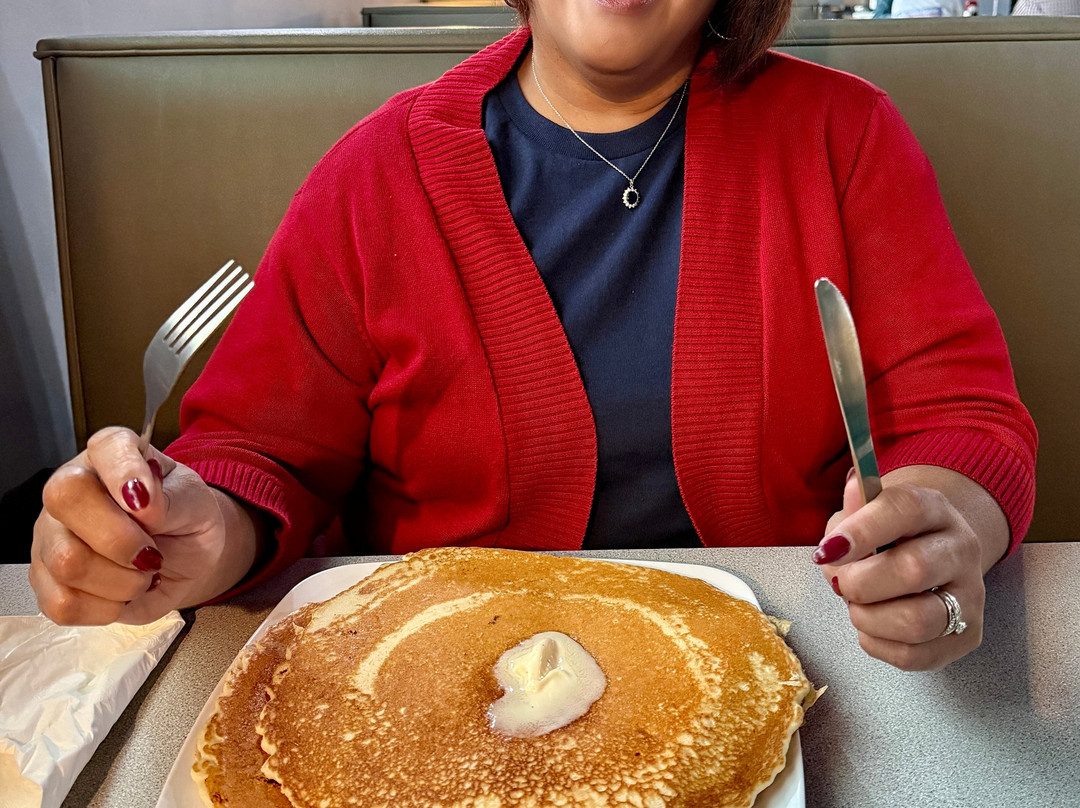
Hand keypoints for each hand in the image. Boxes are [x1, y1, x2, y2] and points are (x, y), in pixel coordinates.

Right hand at [30, 427, 230, 624]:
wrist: (189, 559)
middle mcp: (70, 489)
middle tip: (152, 553)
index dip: (125, 473)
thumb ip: (172, 498)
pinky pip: (63, 603)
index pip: (105, 447)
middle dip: (121, 539)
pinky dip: (106, 607)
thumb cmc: (187, 519)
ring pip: (66, 561)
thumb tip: (140, 500)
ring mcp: (51, 536)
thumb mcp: (196, 501)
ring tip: (143, 573)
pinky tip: (124, 594)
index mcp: (111, 455)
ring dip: (122, 580)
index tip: (147, 502)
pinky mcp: (48, 581)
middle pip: (66, 501)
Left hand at [813, 466, 1006, 670]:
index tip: (828, 551)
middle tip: (842, 583)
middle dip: (860, 583)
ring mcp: (970, 596)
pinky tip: (873, 626)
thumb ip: (852, 511)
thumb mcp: (866, 511)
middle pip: (913, 570)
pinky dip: (878, 644)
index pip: (905, 510)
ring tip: (858, 607)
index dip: (861, 531)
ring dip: (869, 618)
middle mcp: (961, 550)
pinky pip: (914, 654)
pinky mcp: (966, 636)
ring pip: (918, 620)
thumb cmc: (887, 535)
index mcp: (934, 509)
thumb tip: (847, 505)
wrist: (931, 554)